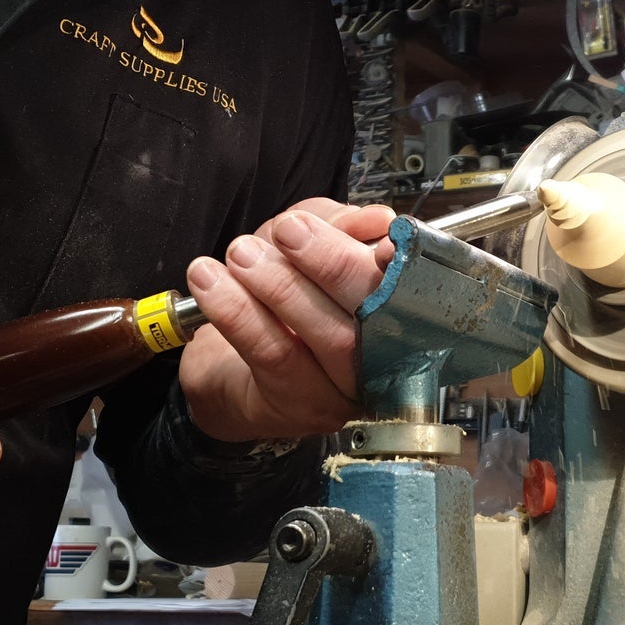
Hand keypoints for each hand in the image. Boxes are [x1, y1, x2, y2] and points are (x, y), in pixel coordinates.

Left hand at [177, 199, 394, 443]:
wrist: (227, 372)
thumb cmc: (277, 305)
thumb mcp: (305, 249)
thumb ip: (337, 226)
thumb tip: (374, 219)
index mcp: (403, 317)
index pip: (414, 288)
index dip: (400, 261)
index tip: (376, 227)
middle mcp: (386, 362)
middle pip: (375, 315)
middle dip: (333, 264)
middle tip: (289, 230)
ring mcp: (347, 391)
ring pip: (330, 337)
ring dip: (282, 286)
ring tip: (241, 253)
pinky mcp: (301, 406)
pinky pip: (275, 355)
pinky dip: (239, 312)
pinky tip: (210, 282)